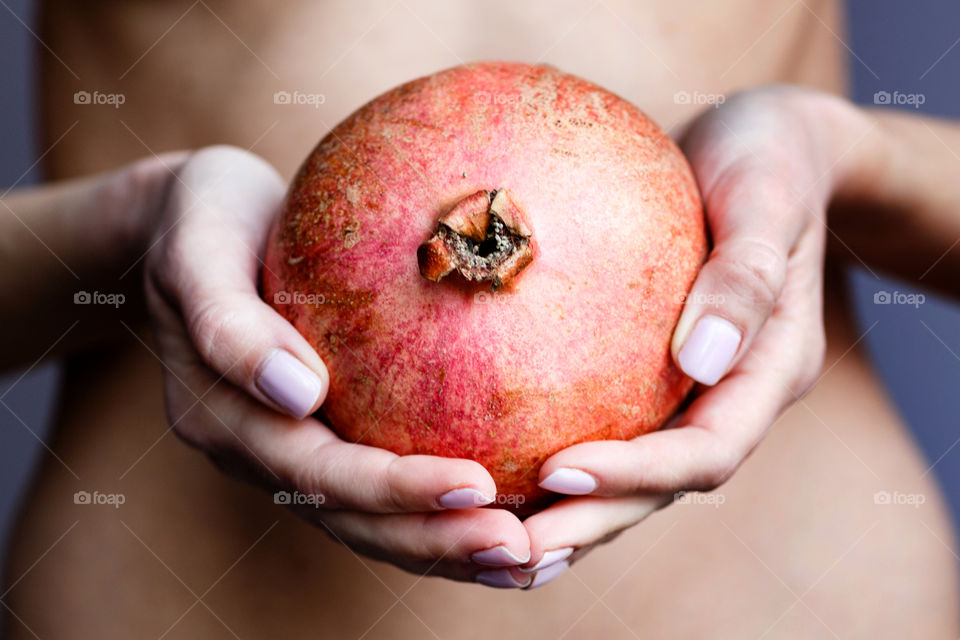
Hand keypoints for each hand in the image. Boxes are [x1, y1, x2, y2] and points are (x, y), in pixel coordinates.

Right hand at [144, 146, 529, 582]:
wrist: (196, 221)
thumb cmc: (203, 220)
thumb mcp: (197, 248)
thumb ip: (229, 325)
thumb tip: (302, 394)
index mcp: (225, 419)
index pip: (319, 473)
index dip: (395, 489)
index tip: (476, 485)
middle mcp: (259, 451)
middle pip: (353, 518)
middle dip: (436, 539)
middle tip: (520, 548)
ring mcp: (291, 450)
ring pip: (371, 520)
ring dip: (446, 544)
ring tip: (528, 556)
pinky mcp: (324, 433)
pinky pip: (383, 483)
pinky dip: (439, 508)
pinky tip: (507, 508)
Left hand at [516, 87, 868, 584]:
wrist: (768, 145)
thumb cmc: (769, 159)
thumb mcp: (766, 198)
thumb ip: (744, 277)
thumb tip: (701, 361)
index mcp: (770, 370)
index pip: (707, 450)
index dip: (637, 473)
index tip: (557, 471)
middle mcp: (733, 395)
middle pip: (664, 486)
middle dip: (593, 521)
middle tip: (514, 551)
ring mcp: (697, 389)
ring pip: (636, 473)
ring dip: (574, 511)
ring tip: (499, 540)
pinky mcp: (658, 371)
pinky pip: (610, 421)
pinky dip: (564, 453)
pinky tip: (502, 462)